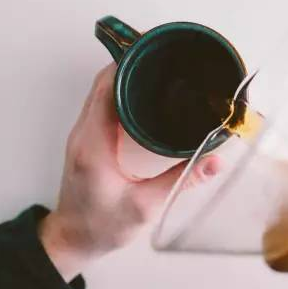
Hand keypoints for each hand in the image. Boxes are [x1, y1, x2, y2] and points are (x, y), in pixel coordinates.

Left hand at [39, 64, 219, 281]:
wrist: (73, 239)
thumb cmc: (101, 227)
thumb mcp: (145, 207)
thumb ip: (181, 181)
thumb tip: (214, 161)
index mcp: (93, 144)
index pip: (106, 88)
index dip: (128, 63)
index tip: (153, 49)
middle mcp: (83, 133)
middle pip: (104, 81)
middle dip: (132, 61)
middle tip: (164, 52)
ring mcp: (83, 134)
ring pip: (102, 90)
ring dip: (126, 74)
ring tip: (158, 66)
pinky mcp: (88, 138)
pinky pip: (102, 102)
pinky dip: (120, 89)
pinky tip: (143, 91)